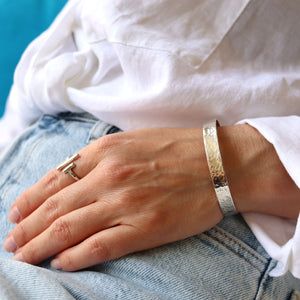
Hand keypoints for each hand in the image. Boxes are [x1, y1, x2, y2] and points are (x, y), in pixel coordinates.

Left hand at [3, 127, 222, 270]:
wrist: (221, 162)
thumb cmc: (178, 148)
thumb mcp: (132, 140)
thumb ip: (100, 156)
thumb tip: (72, 174)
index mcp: (106, 152)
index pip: (54, 179)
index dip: (30, 199)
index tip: (16, 214)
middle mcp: (110, 177)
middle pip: (54, 207)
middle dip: (26, 227)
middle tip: (10, 241)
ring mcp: (126, 204)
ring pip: (69, 230)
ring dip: (40, 246)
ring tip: (23, 256)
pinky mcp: (145, 227)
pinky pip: (99, 247)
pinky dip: (74, 258)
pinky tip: (60, 264)